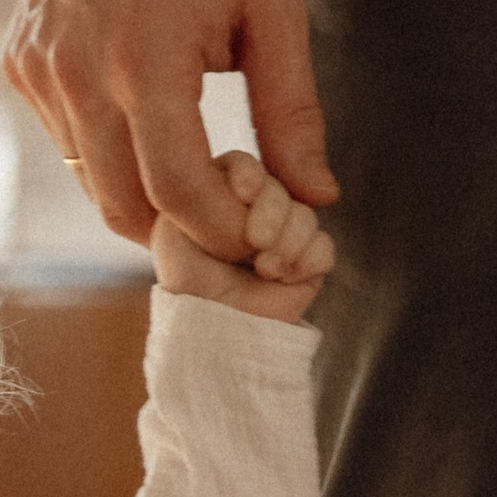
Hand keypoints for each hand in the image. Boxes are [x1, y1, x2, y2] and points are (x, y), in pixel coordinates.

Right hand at [8, 0, 335, 255]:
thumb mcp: (273, 13)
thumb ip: (292, 112)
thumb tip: (315, 194)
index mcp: (144, 61)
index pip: (176, 193)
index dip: (222, 230)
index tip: (257, 233)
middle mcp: (77, 73)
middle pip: (123, 207)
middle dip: (180, 231)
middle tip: (226, 221)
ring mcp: (39, 69)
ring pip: (89, 180)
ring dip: (141, 192)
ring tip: (192, 167)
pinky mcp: (20, 62)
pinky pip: (65, 139)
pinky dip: (107, 150)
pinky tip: (143, 113)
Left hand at [151, 154, 332, 321]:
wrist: (215, 331)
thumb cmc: (187, 284)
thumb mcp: (173, 232)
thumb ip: (201, 192)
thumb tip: (255, 183)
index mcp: (217, 200)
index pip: (244, 166)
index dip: (249, 177)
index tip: (244, 193)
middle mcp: (251, 214)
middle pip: (280, 186)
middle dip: (272, 212)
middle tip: (255, 243)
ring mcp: (282, 237)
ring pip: (306, 215)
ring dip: (287, 242)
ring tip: (264, 269)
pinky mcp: (305, 264)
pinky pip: (323, 247)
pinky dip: (307, 261)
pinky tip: (283, 276)